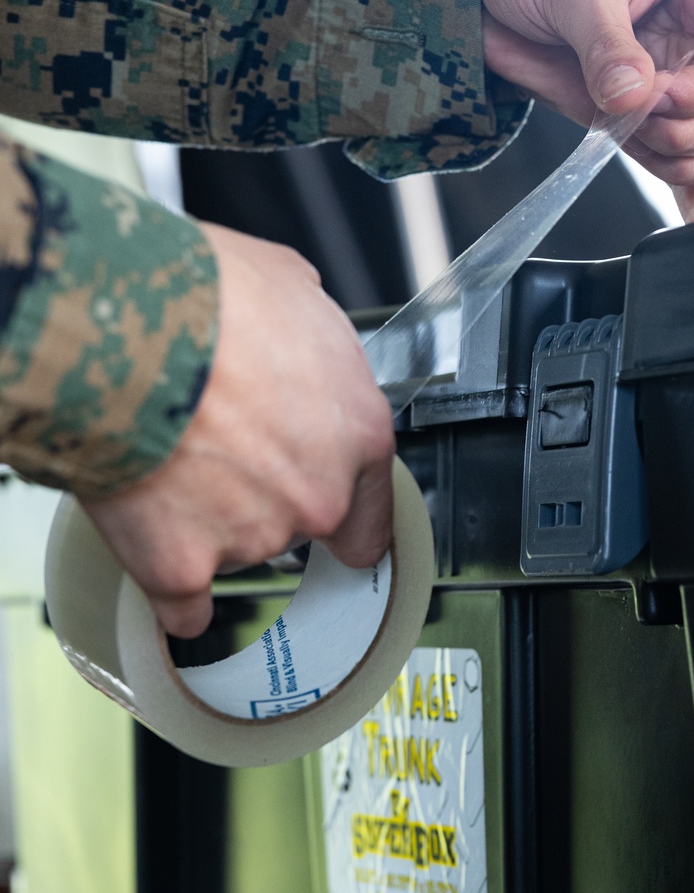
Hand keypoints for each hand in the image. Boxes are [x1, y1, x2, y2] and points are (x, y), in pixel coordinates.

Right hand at [83, 223, 394, 638]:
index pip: (374, 508)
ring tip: (164, 452)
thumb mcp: (289, 287)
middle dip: (262, 494)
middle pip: (301, 524)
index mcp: (358, 432)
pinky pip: (183, 604)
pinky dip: (168, 584)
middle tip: (217, 445)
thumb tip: (298, 330)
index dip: (344, 508)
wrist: (120, 323)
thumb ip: (310, 337)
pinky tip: (156, 553)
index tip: (331, 518)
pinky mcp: (181, 566)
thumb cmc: (203, 295)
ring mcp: (252, 537)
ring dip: (204, 516)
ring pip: (235, 548)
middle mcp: (316, 495)